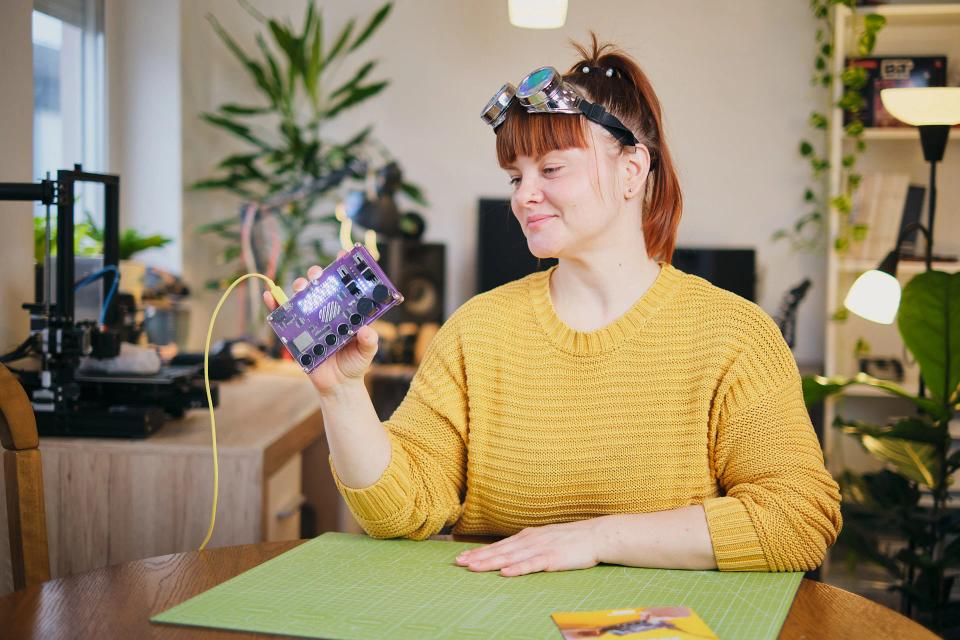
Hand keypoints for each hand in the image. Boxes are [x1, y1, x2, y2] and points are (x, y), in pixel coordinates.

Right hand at [262, 253, 379, 394]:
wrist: (338, 386)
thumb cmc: (355, 364)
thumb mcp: (367, 352)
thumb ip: (369, 341)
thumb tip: (366, 330)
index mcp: (347, 311)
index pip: (346, 286)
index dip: (344, 269)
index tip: (344, 255)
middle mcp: (328, 311)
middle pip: (321, 287)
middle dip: (318, 276)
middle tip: (318, 276)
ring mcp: (312, 320)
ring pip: (302, 297)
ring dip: (300, 288)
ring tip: (302, 287)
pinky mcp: (297, 333)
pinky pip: (283, 317)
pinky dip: (275, 304)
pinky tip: (270, 296)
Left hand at [454, 520, 602, 576]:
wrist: (596, 535)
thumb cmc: (572, 539)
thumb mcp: (546, 539)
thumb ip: (529, 545)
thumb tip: (512, 553)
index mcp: (528, 536)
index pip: (499, 545)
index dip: (480, 551)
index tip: (462, 557)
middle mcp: (530, 540)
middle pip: (500, 550)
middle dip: (478, 557)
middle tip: (458, 562)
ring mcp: (541, 548)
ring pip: (510, 557)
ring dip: (490, 562)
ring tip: (473, 567)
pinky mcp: (552, 558)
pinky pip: (531, 564)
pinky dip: (517, 568)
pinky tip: (504, 573)